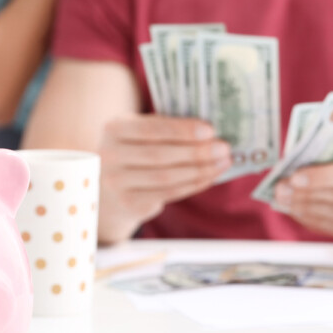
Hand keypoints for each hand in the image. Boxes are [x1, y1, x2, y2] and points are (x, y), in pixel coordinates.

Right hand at [97, 115, 231, 243]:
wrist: (109, 188)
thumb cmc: (134, 151)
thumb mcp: (138, 132)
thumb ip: (164, 128)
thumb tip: (208, 132)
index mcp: (113, 129)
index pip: (150, 129)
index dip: (181, 130)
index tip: (209, 130)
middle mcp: (109, 156)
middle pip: (160, 155)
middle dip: (196, 152)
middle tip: (223, 148)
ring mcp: (117, 183)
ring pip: (166, 177)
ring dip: (200, 170)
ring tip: (222, 162)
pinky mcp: (129, 203)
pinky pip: (168, 194)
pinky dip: (193, 185)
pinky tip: (209, 176)